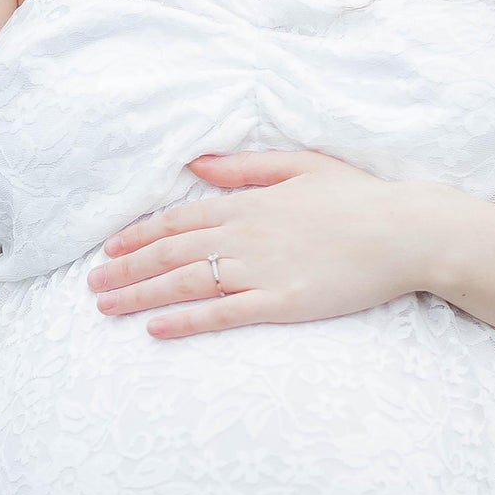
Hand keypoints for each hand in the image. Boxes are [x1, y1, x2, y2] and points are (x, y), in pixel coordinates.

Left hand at [85, 150, 428, 338]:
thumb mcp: (299, 165)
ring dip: (141, 296)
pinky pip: (223, 314)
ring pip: (186, 284)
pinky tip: (156, 329)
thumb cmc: (356, 197)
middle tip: (90, 287)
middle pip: (171, 253)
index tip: (108, 250)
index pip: (179, 219)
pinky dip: (185, 321)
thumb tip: (195, 165)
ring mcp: (262, 271)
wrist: (403, 231)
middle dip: (126, 270)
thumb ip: (243, 167)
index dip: (139, 236)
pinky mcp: (282, 304)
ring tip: (107, 308)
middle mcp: (246, 235)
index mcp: (248, 202)